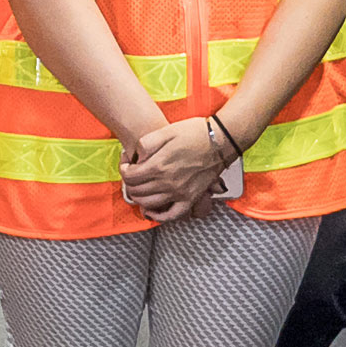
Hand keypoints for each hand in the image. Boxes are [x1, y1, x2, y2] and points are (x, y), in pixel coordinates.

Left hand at [118, 116, 232, 223]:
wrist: (222, 140)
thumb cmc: (195, 132)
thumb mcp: (166, 130)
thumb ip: (146, 143)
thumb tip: (136, 157)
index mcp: (159, 166)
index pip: (129, 176)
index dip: (123, 169)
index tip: (127, 163)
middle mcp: (167, 183)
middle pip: (136, 191)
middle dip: (129, 182)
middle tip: (131, 174)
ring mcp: (179, 193)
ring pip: (148, 204)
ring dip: (138, 197)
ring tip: (139, 187)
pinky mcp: (191, 199)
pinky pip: (171, 215)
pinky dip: (159, 216)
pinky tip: (152, 210)